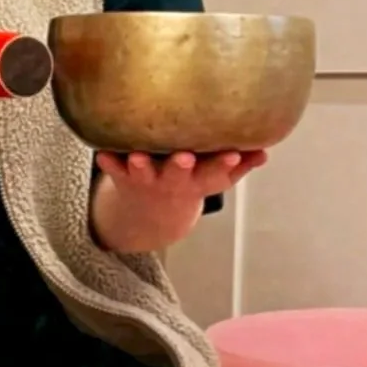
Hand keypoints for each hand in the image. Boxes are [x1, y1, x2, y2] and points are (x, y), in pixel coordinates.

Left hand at [91, 148, 267, 253]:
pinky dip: (108, 164)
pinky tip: (101, 154)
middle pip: (178, 174)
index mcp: (199, 181)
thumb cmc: (189, 183)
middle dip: (181, 166)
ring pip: (144, 173)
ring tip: (137, 157)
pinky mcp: (123, 175)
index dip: (225, 163)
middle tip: (185, 157)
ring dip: (141, 166)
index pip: (216, 172)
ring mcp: (147, 178)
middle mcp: (173, 181)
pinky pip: (113, 170)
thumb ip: (241, 164)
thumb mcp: (216, 180)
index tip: (233, 153)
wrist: (151, 215)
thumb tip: (265, 150)